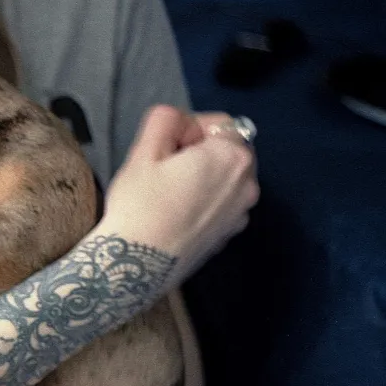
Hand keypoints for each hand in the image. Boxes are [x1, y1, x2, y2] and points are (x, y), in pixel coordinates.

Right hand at [98, 104, 258, 285]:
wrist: (137, 266)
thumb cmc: (140, 204)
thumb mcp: (144, 150)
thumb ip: (166, 119)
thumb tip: (178, 120)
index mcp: (232, 157)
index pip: (219, 123)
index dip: (188, 128)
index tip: (164, 147)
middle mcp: (248, 185)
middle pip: (226, 151)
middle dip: (199, 152)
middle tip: (163, 169)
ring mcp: (241, 214)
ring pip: (224, 179)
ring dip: (203, 177)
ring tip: (168, 194)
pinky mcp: (228, 237)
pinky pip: (220, 206)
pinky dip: (204, 202)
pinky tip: (175, 214)